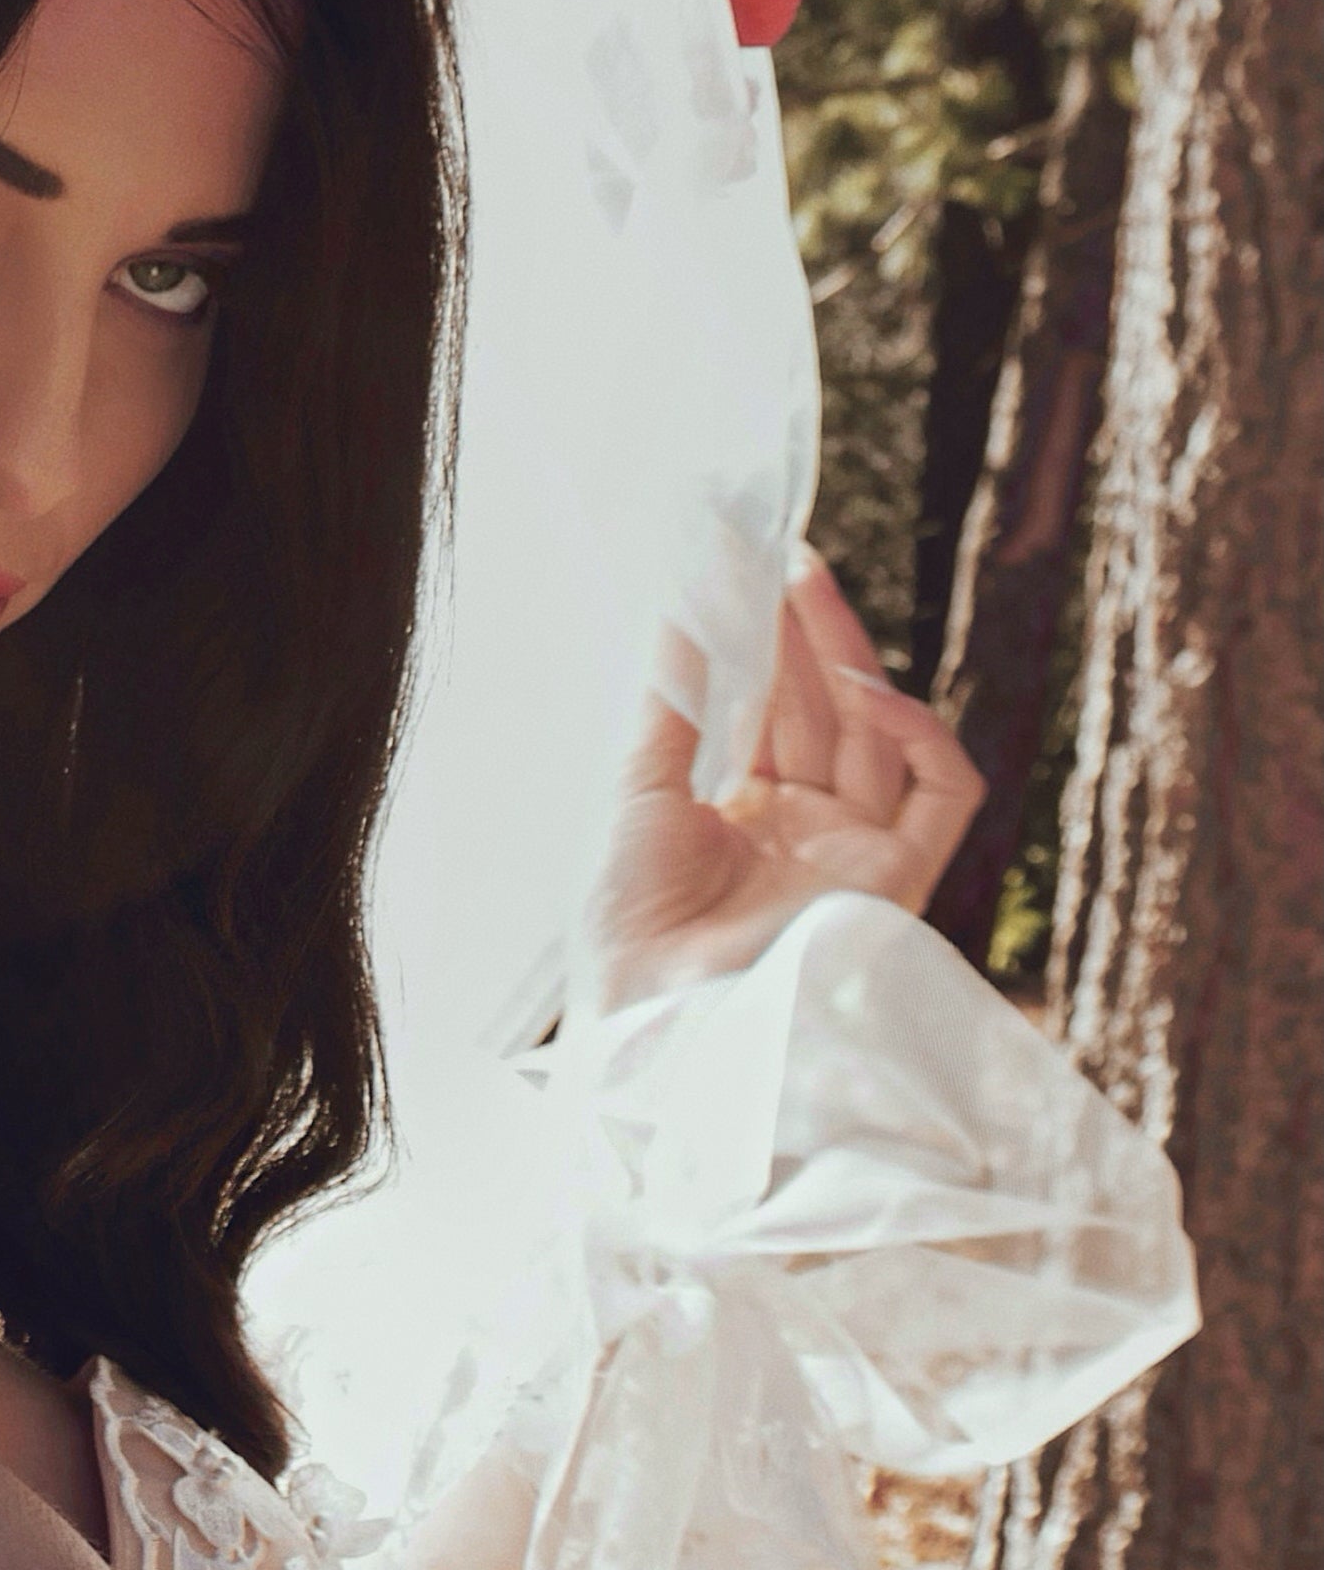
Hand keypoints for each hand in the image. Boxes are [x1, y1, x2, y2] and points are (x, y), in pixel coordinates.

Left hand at [583, 549, 985, 1011]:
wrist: (648, 1012)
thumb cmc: (627, 922)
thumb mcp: (638, 789)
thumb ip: (672, 699)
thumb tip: (683, 602)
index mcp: (745, 816)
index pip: (773, 709)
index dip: (766, 641)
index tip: (746, 567)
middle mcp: (805, 832)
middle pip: (825, 711)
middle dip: (805, 631)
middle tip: (783, 557)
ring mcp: (853, 856)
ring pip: (879, 735)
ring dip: (848, 657)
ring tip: (804, 587)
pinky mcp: (897, 883)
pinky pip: (941, 794)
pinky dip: (921, 735)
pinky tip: (869, 692)